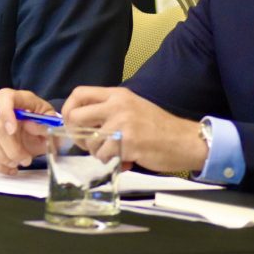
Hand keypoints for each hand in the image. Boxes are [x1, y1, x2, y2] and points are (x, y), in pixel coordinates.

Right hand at [0, 88, 52, 174]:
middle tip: (26, 160)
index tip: (13, 130)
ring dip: (1, 157)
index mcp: (18, 98)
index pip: (5, 97)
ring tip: (16, 165)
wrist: (36, 133)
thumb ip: (44, 125)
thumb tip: (31, 126)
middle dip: (10, 148)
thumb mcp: (51, 124)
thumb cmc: (42, 124)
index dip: (5, 113)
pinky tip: (9, 169)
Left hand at [62, 86, 206, 173]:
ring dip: (97, 151)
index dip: (68, 109)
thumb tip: (80, 122)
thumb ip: (109, 110)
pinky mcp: (127, 142)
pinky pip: (103, 155)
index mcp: (117, 94)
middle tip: (87, 143)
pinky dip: (109, 160)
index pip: (79, 93)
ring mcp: (122, 123)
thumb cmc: (158, 127)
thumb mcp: (132, 107)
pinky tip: (123, 159)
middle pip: (75, 117)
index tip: (70, 123)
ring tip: (113, 152)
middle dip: (76, 134)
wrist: (185, 140)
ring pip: (89, 140)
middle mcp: (117, 105)